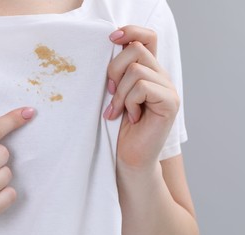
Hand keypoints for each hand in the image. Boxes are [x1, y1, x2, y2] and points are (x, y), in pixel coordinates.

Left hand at [105, 25, 179, 172]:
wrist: (130, 157)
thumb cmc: (119, 127)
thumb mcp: (115, 94)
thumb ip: (118, 73)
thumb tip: (110, 48)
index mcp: (148, 72)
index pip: (147, 37)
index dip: (130, 31)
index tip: (111, 39)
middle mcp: (161, 76)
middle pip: (136, 49)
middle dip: (114, 70)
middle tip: (110, 93)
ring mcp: (168, 89)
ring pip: (136, 69)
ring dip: (120, 93)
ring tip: (118, 111)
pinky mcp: (170, 102)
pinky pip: (142, 87)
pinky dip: (129, 102)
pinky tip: (131, 117)